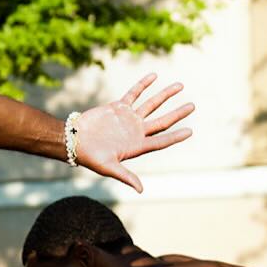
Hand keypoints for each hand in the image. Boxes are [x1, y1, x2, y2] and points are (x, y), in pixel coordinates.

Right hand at [74, 74, 193, 191]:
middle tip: (192, 106)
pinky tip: (154, 76)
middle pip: (162, 121)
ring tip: (180, 86)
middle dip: (177, 113)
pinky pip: (133, 93)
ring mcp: (128, 118)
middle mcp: (136, 131)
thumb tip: (140, 190)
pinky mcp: (118, 108)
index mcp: (137, 146)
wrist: (73, 140)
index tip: (190, 131)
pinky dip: (143, 85)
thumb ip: (126, 176)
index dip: (176, 136)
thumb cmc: (90, 157)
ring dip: (165, 95)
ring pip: (151, 104)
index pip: (161, 140)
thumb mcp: (109, 168)